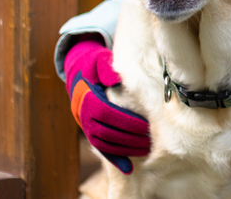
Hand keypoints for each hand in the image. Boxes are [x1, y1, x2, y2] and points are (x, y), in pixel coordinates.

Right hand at [65, 37, 149, 173]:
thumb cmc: (95, 67)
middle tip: (152, 140)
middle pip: (108, 131)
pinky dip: (115, 159)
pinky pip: (102, 149)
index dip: (127, 121)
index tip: (146, 126)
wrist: (79, 75)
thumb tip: (114, 77)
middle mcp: (84, 115)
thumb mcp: (99, 62)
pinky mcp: (91, 134)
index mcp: (88, 98)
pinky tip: (129, 168)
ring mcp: (86, 126)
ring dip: (126, 149)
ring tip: (147, 150)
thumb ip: (106, 69)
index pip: (108, 113)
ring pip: (105, 143)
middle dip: (130, 137)